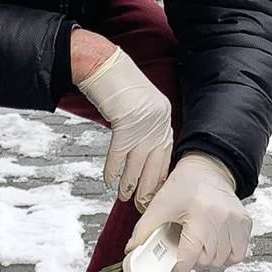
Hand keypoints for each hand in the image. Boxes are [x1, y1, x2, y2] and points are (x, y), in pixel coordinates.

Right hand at [73, 47, 171, 206]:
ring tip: (124, 198)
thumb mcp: (142, 105)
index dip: (159, 178)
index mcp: (163, 122)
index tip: (156, 194)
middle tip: (143, 205)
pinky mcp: (123, 127)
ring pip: (136, 165)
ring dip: (129, 184)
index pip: (165, 158)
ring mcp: (141, 128)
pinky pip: (118, 156)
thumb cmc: (121, 85)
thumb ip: (146, 127)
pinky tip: (109, 182)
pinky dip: (113, 171)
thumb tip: (141, 149)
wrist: (107, 66)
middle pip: (153, 166)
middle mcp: (156, 126)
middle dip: (148, 188)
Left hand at [126, 153, 248, 271]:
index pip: (190, 254)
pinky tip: (215, 247)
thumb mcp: (160, 205)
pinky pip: (238, 253)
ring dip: (209, 260)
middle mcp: (221, 218)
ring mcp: (236, 221)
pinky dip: (226, 256)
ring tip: (199, 248)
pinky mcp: (245, 223)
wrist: (208, 168)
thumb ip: (144, 229)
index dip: (179, 270)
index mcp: (199, 214)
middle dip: (193, 261)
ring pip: (222, 260)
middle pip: (206, 259)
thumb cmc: (184, 185)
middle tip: (184, 253)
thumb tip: (131, 250)